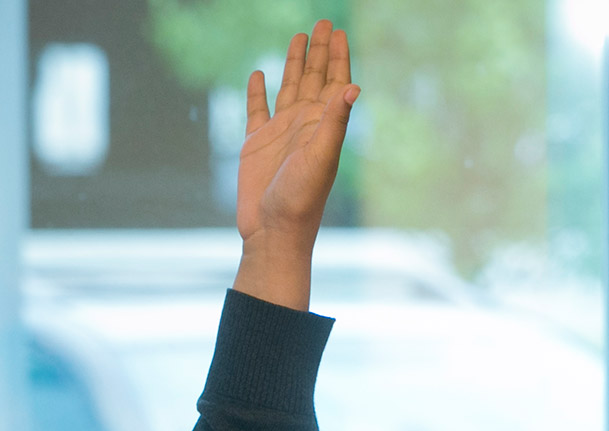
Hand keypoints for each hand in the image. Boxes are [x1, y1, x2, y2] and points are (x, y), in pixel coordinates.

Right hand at [233, 21, 358, 309]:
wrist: (274, 231)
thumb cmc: (301, 200)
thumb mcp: (320, 158)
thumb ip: (335, 122)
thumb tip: (352, 87)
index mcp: (323, 126)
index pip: (334, 83)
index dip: (337, 56)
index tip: (338, 30)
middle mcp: (305, 125)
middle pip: (315, 79)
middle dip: (320, 51)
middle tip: (325, 21)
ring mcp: (281, 132)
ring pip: (289, 87)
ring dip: (295, 63)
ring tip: (300, 37)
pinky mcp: (257, 143)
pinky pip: (257, 109)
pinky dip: (258, 91)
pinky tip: (258, 74)